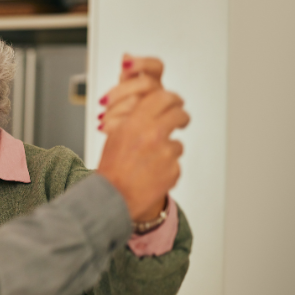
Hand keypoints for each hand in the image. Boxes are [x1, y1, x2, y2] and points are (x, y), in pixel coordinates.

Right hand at [96, 55, 188, 221]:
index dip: (172, 98)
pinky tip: (152, 175)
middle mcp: (153, 134)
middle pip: (179, 115)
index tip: (176, 102)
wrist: (112, 197)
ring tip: (150, 162)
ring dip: (169, 150)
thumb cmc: (111, 169)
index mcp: (136, 122)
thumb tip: (150, 110)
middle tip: (181, 121)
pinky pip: (175, 164)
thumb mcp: (116, 136)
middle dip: (182, 118)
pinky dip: (167, 169)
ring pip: (177, 144)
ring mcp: (165, 153)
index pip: (163, 97)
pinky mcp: (173, 170)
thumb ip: (134, 120)